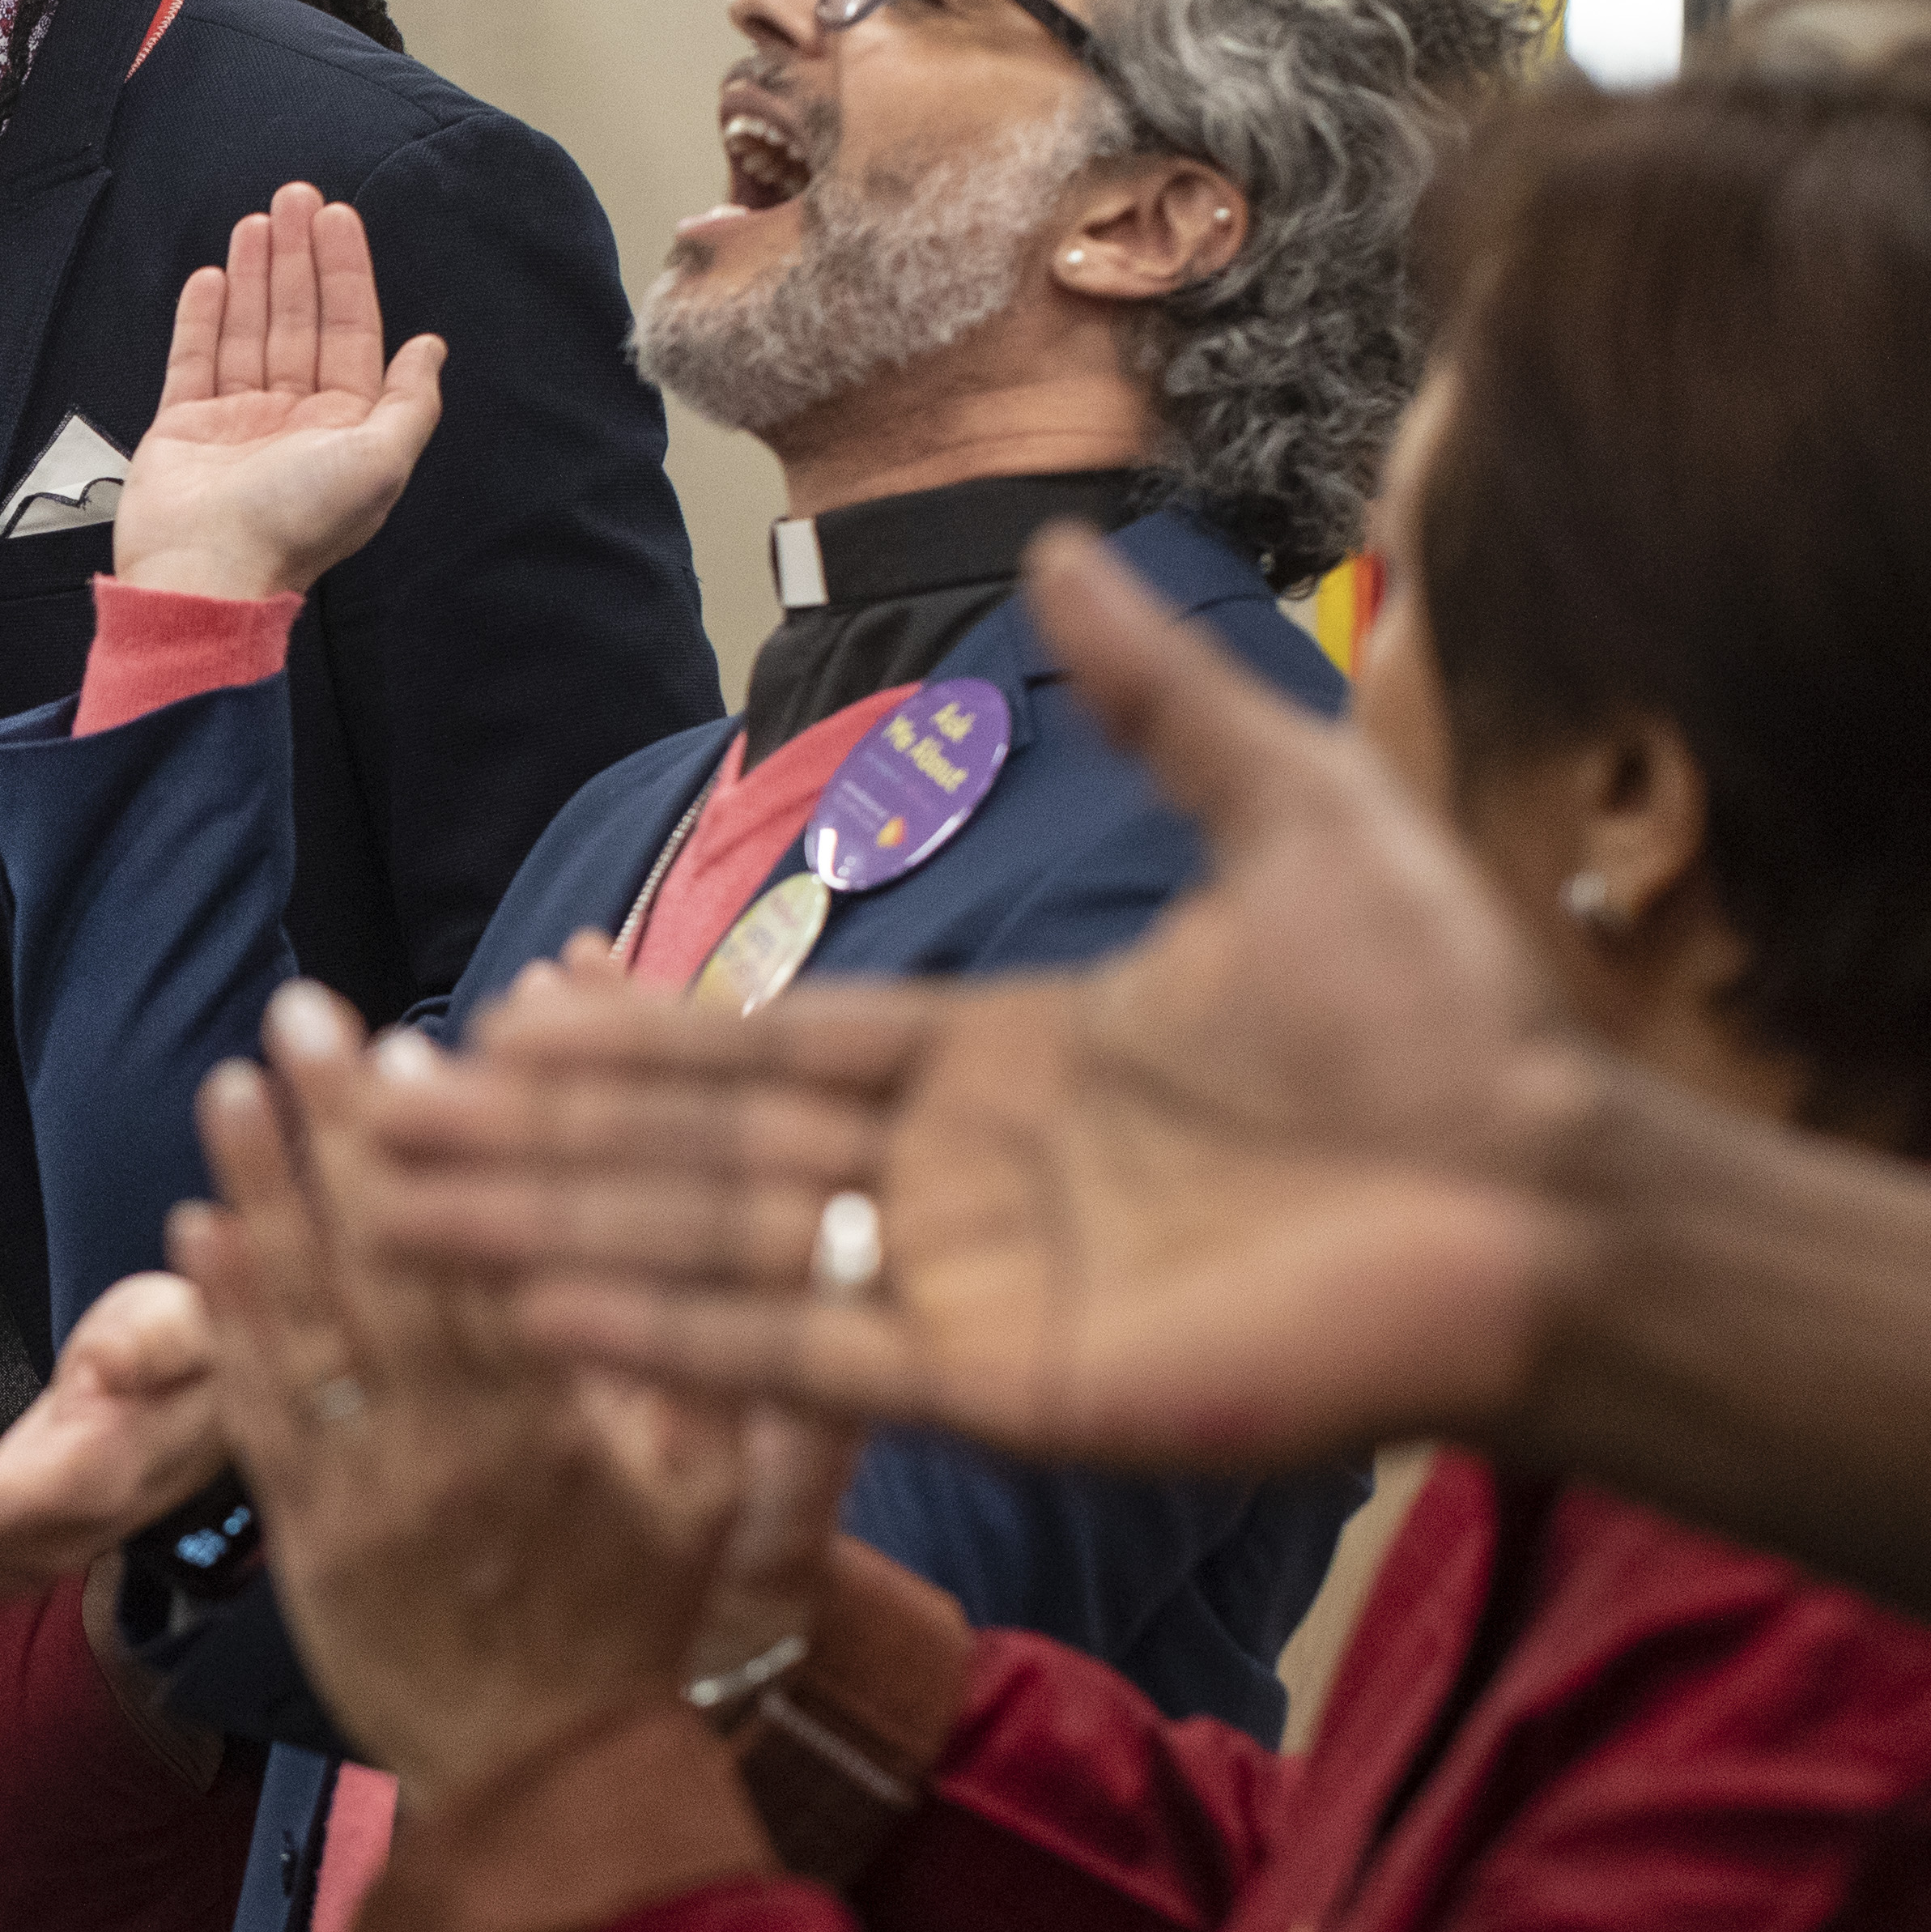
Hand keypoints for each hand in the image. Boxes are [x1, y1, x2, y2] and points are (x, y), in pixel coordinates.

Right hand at [114, 184, 446, 604]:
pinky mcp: (182, 427)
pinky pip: (194, 360)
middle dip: (299, 258)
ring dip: (255, 275)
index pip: (350, 333)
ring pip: (249, 331)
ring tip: (257, 220)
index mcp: (343, 427)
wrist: (208, 572)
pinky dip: (203, 318)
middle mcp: (293, 419)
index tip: (340, 218)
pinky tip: (213, 276)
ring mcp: (235, 421)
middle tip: (297, 196)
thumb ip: (410, 402)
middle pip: (299, 320)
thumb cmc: (296, 522)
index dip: (347, 274)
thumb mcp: (380, 462)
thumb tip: (430, 347)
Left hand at [180, 988, 740, 1814]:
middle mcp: (459, 1451)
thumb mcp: (712, 1498)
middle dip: (339, 1132)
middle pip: (389, 1264)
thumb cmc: (632, 1617)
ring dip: (261, 1196)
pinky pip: (259, 1412)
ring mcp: (372, 1494)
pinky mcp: (308, 1538)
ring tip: (229, 1090)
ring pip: (308, 1324)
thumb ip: (709, 1362)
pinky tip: (200, 1232)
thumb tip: (710, 1226)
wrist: (547, 1781)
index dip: (448, 1153)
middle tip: (299, 1016)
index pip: (494, 1260)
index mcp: (563, 1429)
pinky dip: (226, 1321)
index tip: (414, 1049)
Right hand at [368, 526, 1593, 1470]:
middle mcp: (953, 1176)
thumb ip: (1162, 700)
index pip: (766, 1042)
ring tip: (396, 1207)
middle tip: (374, 1111)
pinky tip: (539, 1307)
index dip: (631, 1030)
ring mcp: (962, 1282)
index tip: (503, 1008)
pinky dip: (663, 1332)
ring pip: (706, 1243)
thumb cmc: (1448, 1024)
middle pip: (695, 1145)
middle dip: (533, 1132)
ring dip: (548, 1229)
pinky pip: (794, 1348)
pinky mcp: (994, 1378)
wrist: (1556, 1199)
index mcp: (1002, 1060)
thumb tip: (1070, 554)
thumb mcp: (1294, 814)